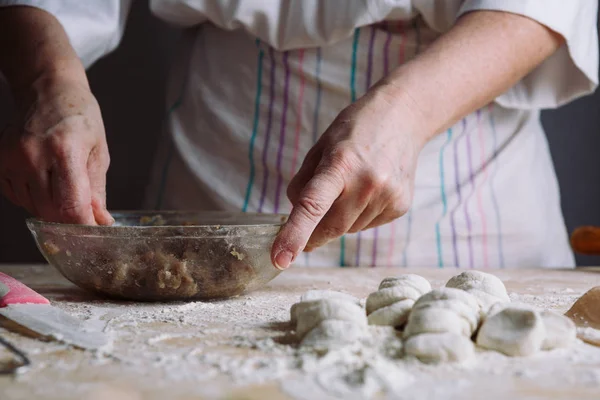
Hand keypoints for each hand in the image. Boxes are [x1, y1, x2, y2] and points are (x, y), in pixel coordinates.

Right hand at [0, 76, 112, 224]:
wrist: (47, 90)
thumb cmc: (80, 119)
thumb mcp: (98, 152)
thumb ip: (97, 191)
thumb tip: (100, 222)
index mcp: (65, 150)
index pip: (72, 206)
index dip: (84, 226)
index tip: (94, 232)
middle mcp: (33, 155)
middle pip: (51, 211)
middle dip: (71, 219)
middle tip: (84, 212)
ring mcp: (12, 158)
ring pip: (33, 208)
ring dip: (52, 208)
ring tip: (63, 185)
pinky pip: (17, 197)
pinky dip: (34, 198)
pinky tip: (45, 179)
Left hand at [271, 86, 424, 268]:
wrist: (404, 117)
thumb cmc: (355, 130)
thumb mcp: (321, 147)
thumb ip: (303, 183)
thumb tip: (295, 218)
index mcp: (340, 164)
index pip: (312, 207)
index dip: (294, 236)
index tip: (279, 259)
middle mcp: (367, 183)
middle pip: (331, 229)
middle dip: (313, 235)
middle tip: (305, 231)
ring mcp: (387, 196)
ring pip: (349, 230)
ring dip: (339, 219)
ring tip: (351, 187)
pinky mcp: (401, 206)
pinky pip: (367, 225)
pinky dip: (358, 216)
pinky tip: (368, 191)